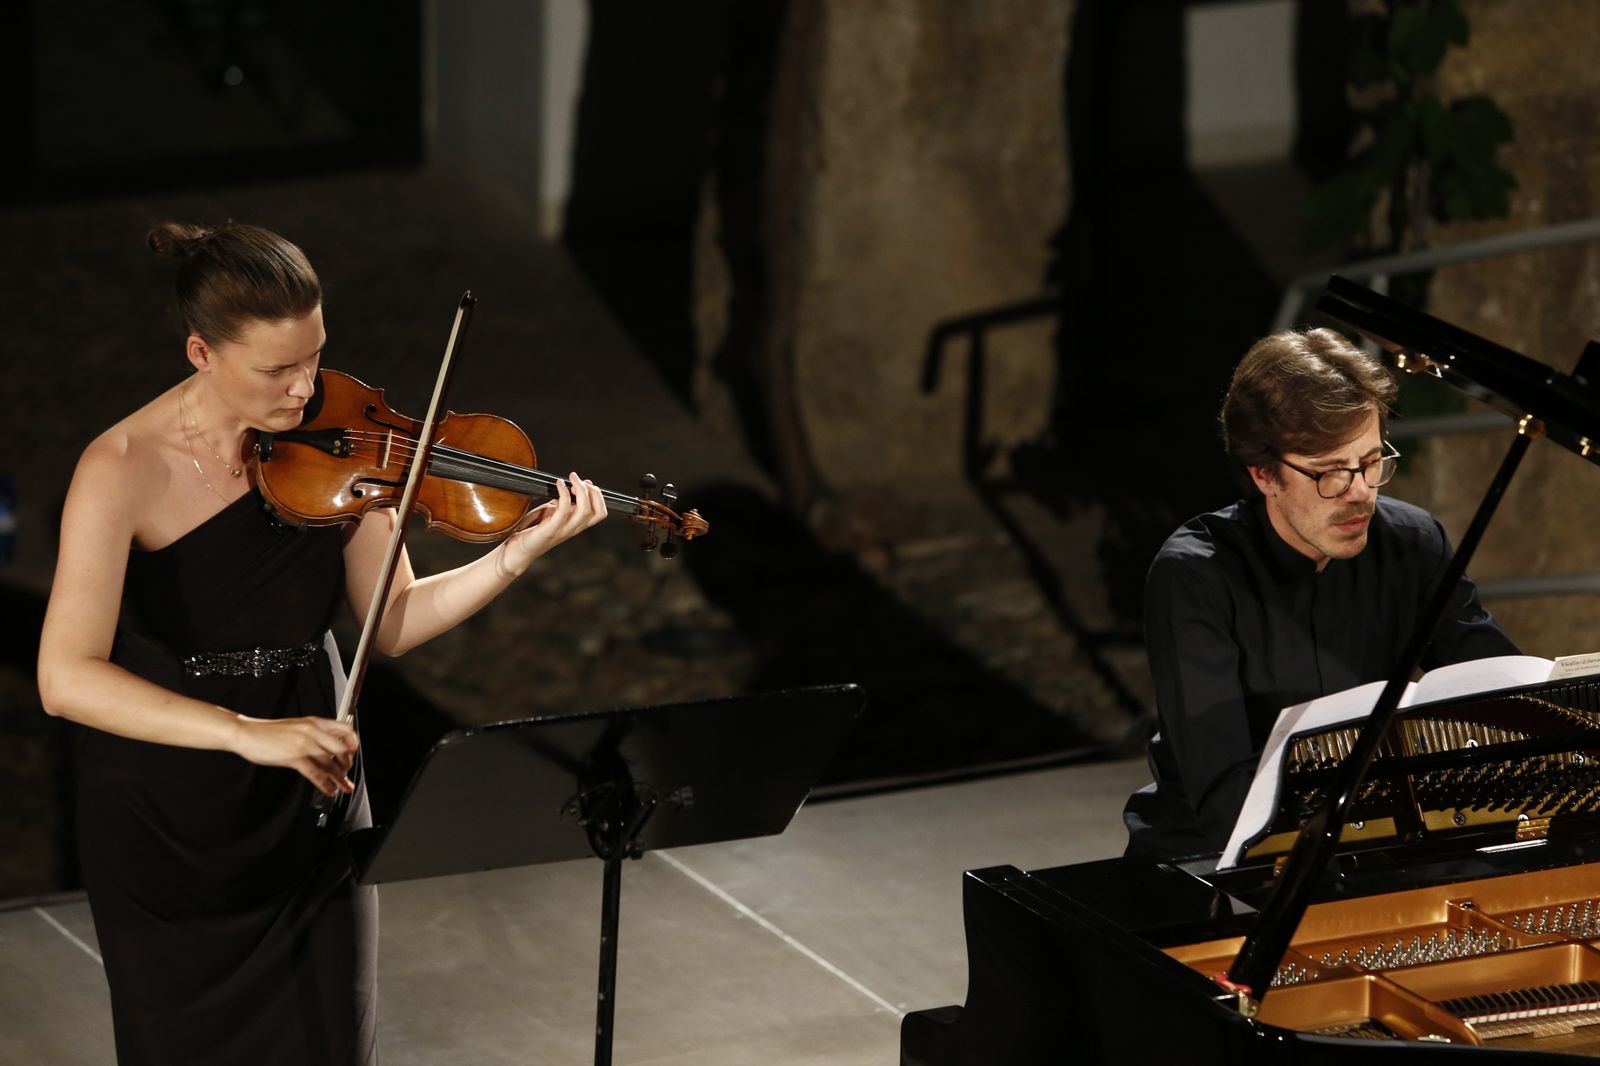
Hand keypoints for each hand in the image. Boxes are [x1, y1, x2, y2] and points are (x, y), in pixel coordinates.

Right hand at [231, 714, 358, 796]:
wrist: (247, 733)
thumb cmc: (269, 732)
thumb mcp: (297, 726)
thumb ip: (313, 733)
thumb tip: (328, 747)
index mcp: (315, 722)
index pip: (345, 730)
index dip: (353, 744)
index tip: (352, 755)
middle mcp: (313, 731)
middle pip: (341, 750)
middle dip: (347, 765)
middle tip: (346, 774)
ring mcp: (304, 744)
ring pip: (330, 764)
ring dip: (340, 778)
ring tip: (344, 787)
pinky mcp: (294, 757)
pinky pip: (316, 774)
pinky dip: (325, 784)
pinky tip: (329, 790)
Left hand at [500, 470, 607, 575]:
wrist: (518, 549)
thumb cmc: (533, 530)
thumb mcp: (552, 512)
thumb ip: (564, 502)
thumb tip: (573, 486)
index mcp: (576, 525)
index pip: (600, 513)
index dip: (597, 495)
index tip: (585, 483)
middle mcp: (573, 529)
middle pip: (597, 511)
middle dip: (592, 491)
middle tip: (576, 478)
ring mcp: (563, 530)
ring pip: (584, 511)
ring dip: (580, 490)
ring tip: (571, 478)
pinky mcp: (550, 530)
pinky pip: (563, 510)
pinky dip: (563, 493)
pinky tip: (558, 484)